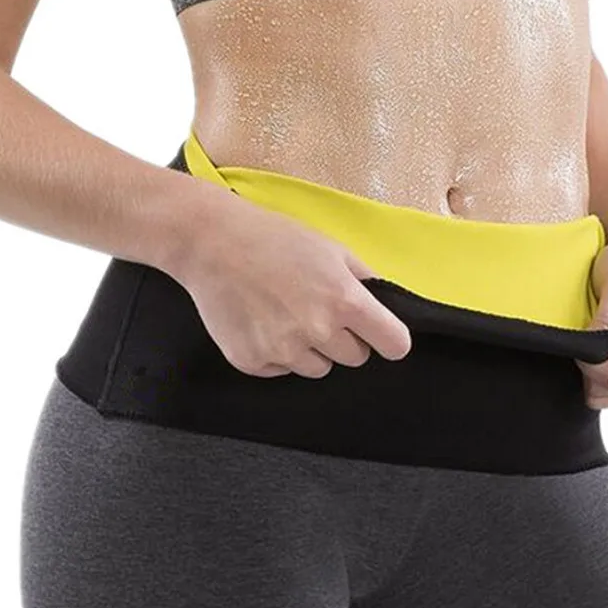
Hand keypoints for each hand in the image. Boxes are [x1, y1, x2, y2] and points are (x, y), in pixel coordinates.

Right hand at [171, 187, 411, 378]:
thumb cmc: (274, 238)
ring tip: (285, 312)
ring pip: (318, 368)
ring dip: (310, 348)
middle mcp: (317, 331)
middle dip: (345, 338)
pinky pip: (281, 370)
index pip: (394, 345)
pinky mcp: (252, 361)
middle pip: (355, 358)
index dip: (388, 337)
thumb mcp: (330, 248)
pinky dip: (276, 351)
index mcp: (345, 301)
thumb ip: (363, 279)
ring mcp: (282, 350)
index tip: (378, 332)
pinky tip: (261, 320)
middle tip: (318, 308)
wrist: (212, 243)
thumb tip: (383, 304)